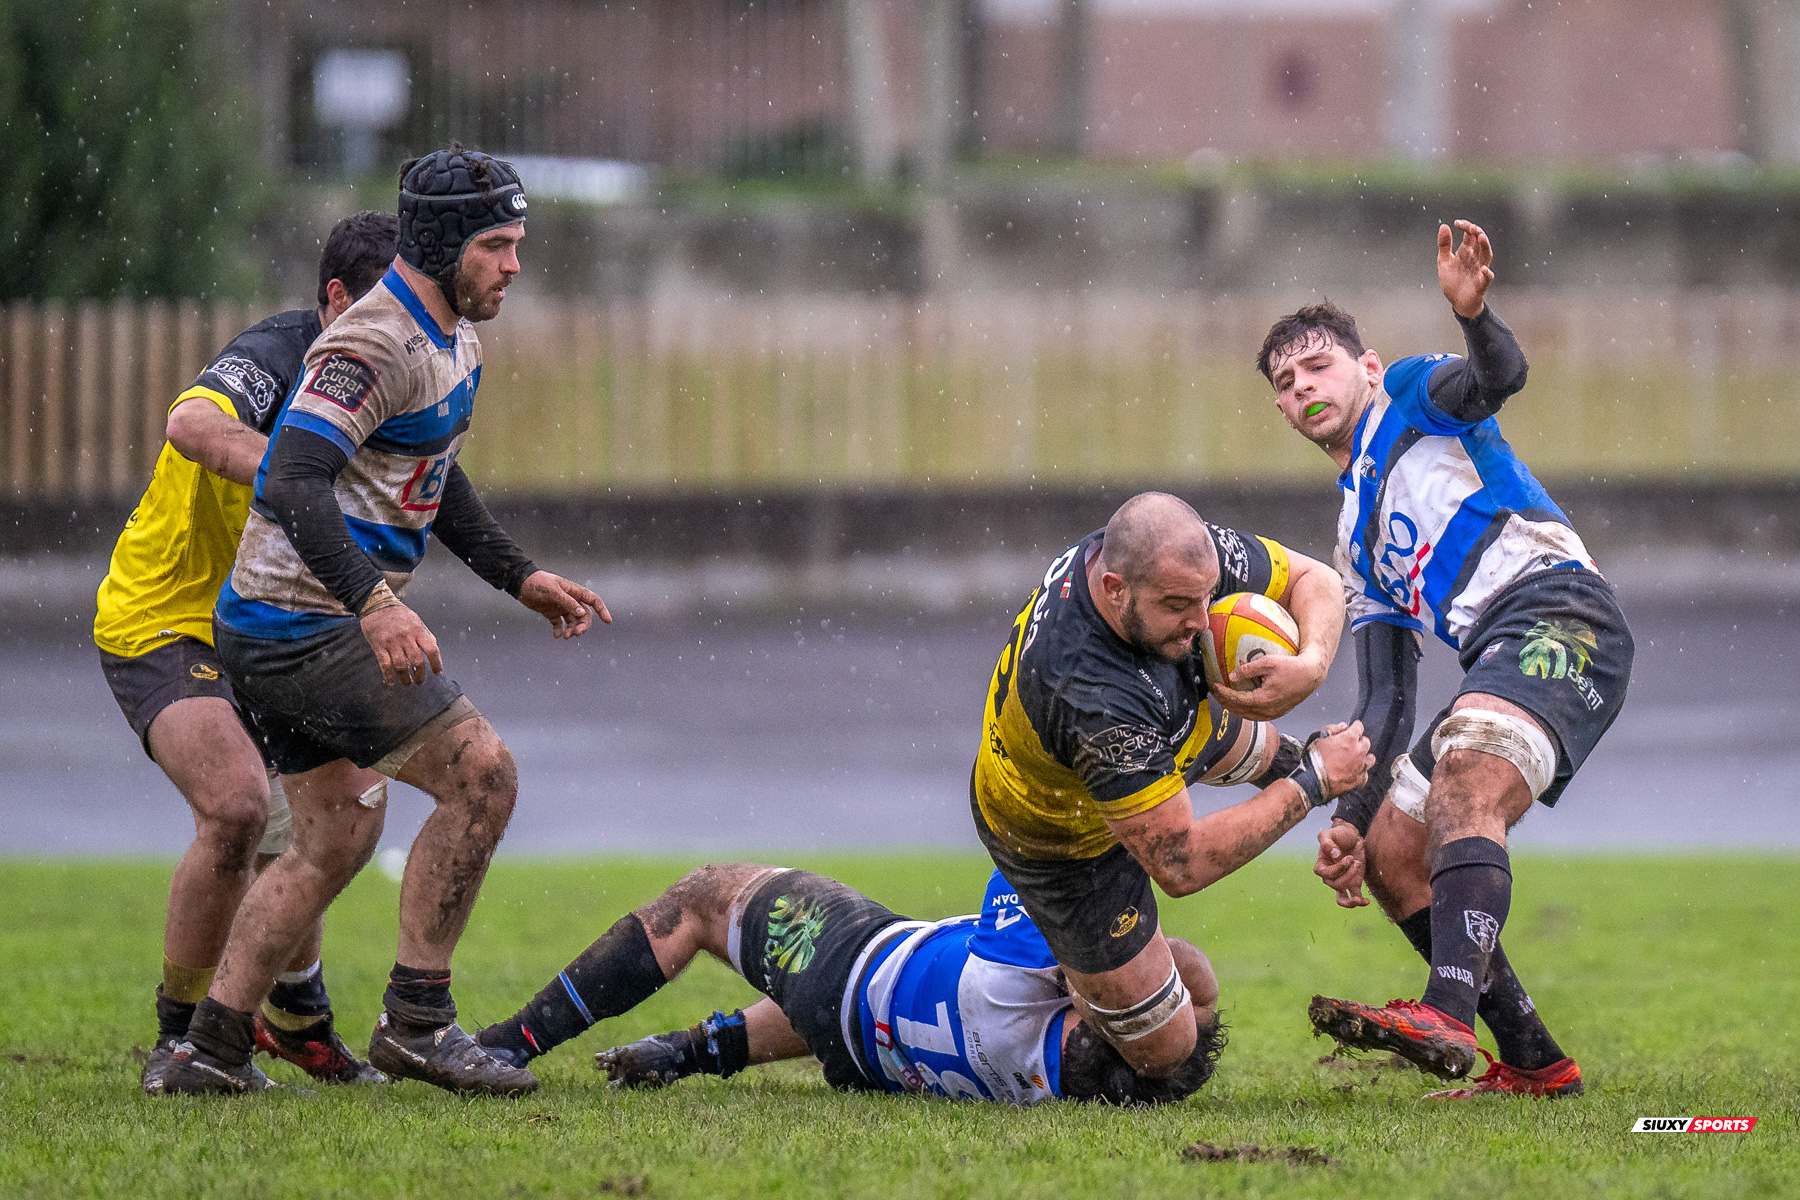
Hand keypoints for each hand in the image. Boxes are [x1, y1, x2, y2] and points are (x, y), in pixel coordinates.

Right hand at [361, 603, 442, 686]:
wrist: (377, 606)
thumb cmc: (399, 614)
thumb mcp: (416, 620)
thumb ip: (425, 634)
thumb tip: (434, 648)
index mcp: (418, 631)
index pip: (431, 649)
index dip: (436, 663)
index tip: (437, 672)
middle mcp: (406, 637)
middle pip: (416, 661)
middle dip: (420, 674)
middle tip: (420, 681)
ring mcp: (392, 642)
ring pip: (401, 665)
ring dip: (405, 678)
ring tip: (407, 683)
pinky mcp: (378, 646)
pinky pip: (385, 664)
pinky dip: (388, 676)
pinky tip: (391, 683)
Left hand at [517, 570, 610, 638]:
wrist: (520, 584)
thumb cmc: (538, 583)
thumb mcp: (553, 591)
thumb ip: (568, 602)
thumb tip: (582, 613)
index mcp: (574, 591)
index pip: (593, 600)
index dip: (602, 610)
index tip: (608, 621)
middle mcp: (570, 600)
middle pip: (584, 615)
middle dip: (582, 626)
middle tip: (575, 634)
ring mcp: (561, 606)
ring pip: (572, 621)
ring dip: (571, 629)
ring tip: (565, 637)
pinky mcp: (551, 612)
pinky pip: (559, 624)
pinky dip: (559, 630)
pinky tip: (556, 636)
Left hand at [1211, 649, 1326, 720]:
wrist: (1310, 675)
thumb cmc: (1291, 667)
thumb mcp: (1267, 663)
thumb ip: (1248, 670)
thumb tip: (1232, 676)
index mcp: (1263, 699)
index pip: (1237, 699)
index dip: (1224, 693)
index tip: (1214, 686)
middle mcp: (1267, 711)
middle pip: (1239, 710)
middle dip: (1225, 702)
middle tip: (1215, 692)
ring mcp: (1273, 714)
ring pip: (1247, 715)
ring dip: (1234, 708)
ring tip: (1224, 698)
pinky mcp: (1277, 713)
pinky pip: (1256, 715)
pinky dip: (1244, 710)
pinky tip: (1239, 702)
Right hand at [1312, 720, 1374, 798]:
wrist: (1313, 781)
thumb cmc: (1313, 759)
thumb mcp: (1317, 737)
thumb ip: (1332, 729)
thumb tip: (1342, 726)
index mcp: (1349, 738)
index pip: (1359, 727)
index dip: (1355, 726)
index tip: (1353, 727)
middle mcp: (1359, 751)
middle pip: (1366, 742)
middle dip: (1359, 741)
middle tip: (1351, 743)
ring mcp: (1360, 766)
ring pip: (1370, 758)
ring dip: (1364, 756)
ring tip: (1356, 758)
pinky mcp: (1359, 780)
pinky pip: (1365, 775)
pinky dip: (1361, 773)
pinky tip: (1354, 772)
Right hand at [1314, 818, 1368, 908]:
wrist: (1353, 837)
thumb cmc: (1338, 834)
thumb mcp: (1329, 833)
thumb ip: (1327, 842)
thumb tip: (1335, 855)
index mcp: (1321, 866)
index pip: (1326, 874)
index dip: (1338, 869)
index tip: (1349, 857)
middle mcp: (1330, 877)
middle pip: (1335, 884)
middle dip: (1348, 875)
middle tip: (1356, 861)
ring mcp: (1342, 881)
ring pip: (1341, 898)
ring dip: (1350, 899)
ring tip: (1359, 899)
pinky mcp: (1353, 884)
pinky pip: (1354, 897)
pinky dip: (1359, 902)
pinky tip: (1366, 902)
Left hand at [1438, 219, 1493, 318]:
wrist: (1457, 301)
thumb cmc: (1452, 281)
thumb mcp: (1444, 261)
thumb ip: (1444, 245)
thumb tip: (1444, 226)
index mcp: (1466, 251)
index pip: (1469, 235)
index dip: (1465, 227)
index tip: (1457, 223)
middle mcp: (1475, 258)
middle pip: (1480, 242)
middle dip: (1477, 233)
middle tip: (1472, 227)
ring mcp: (1479, 270)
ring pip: (1486, 255)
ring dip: (1485, 246)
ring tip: (1481, 237)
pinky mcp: (1481, 284)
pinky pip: (1487, 278)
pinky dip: (1486, 273)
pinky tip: (1483, 269)